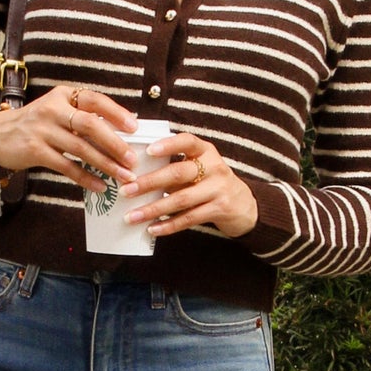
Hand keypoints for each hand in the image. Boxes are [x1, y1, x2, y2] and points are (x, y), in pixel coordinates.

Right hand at [0, 83, 136, 190]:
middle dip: (115, 144)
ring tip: (123, 176)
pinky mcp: (35, 151)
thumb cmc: (35, 125)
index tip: (134, 127)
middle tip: (132, 159)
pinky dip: (85, 177)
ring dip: (105, 164)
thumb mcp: (56, 111)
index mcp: (63, 96)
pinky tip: (99, 186)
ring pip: (81, 148)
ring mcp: (42, 130)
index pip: (94, 100)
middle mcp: (53, 109)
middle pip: (90, 125)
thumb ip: (82, 116)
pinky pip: (66, 167)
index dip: (116, 113)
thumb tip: (121, 129)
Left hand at [126, 130, 258, 241]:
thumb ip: (175, 168)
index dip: (168, 145)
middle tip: (126, 190)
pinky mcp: (221, 209)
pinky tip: (152, 229)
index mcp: (205, 151)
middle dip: (150, 182)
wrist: (244, 205)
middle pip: (178, 173)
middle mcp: (214, 166)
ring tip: (132, 216)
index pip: (186, 141)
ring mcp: (219, 188)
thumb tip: (136, 177)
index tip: (148, 151)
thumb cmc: (210, 183)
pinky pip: (190, 218)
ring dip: (154, 209)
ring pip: (181, 199)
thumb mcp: (199, 169)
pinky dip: (169, 225)